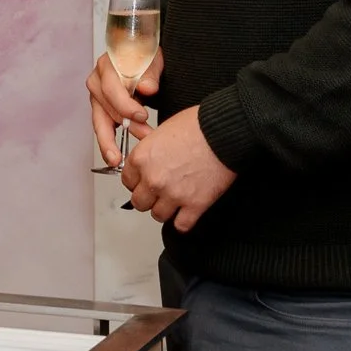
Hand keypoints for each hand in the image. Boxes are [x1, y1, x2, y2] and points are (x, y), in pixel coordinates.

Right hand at [87, 48, 161, 165]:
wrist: (141, 56)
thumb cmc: (144, 56)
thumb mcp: (152, 60)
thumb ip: (150, 74)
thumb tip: (147, 88)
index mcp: (107, 66)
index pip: (111, 89)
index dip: (126, 105)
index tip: (142, 116)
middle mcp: (97, 81)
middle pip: (103, 109)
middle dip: (121, 129)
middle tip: (132, 147)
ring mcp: (98, 96)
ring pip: (100, 122)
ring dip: (112, 141)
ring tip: (118, 159)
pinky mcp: (102, 109)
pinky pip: (103, 127)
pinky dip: (110, 141)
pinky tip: (115, 156)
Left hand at [122, 106, 236, 231]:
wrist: (223, 132)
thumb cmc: (197, 126)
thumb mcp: (162, 130)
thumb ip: (150, 149)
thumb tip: (147, 160)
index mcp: (141, 158)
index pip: (128, 181)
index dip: (137, 182)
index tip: (144, 182)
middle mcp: (153, 179)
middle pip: (139, 202)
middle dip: (148, 198)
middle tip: (158, 193)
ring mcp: (173, 194)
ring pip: (158, 215)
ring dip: (165, 210)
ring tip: (174, 202)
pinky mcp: (194, 205)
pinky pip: (181, 225)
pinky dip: (184, 221)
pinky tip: (187, 212)